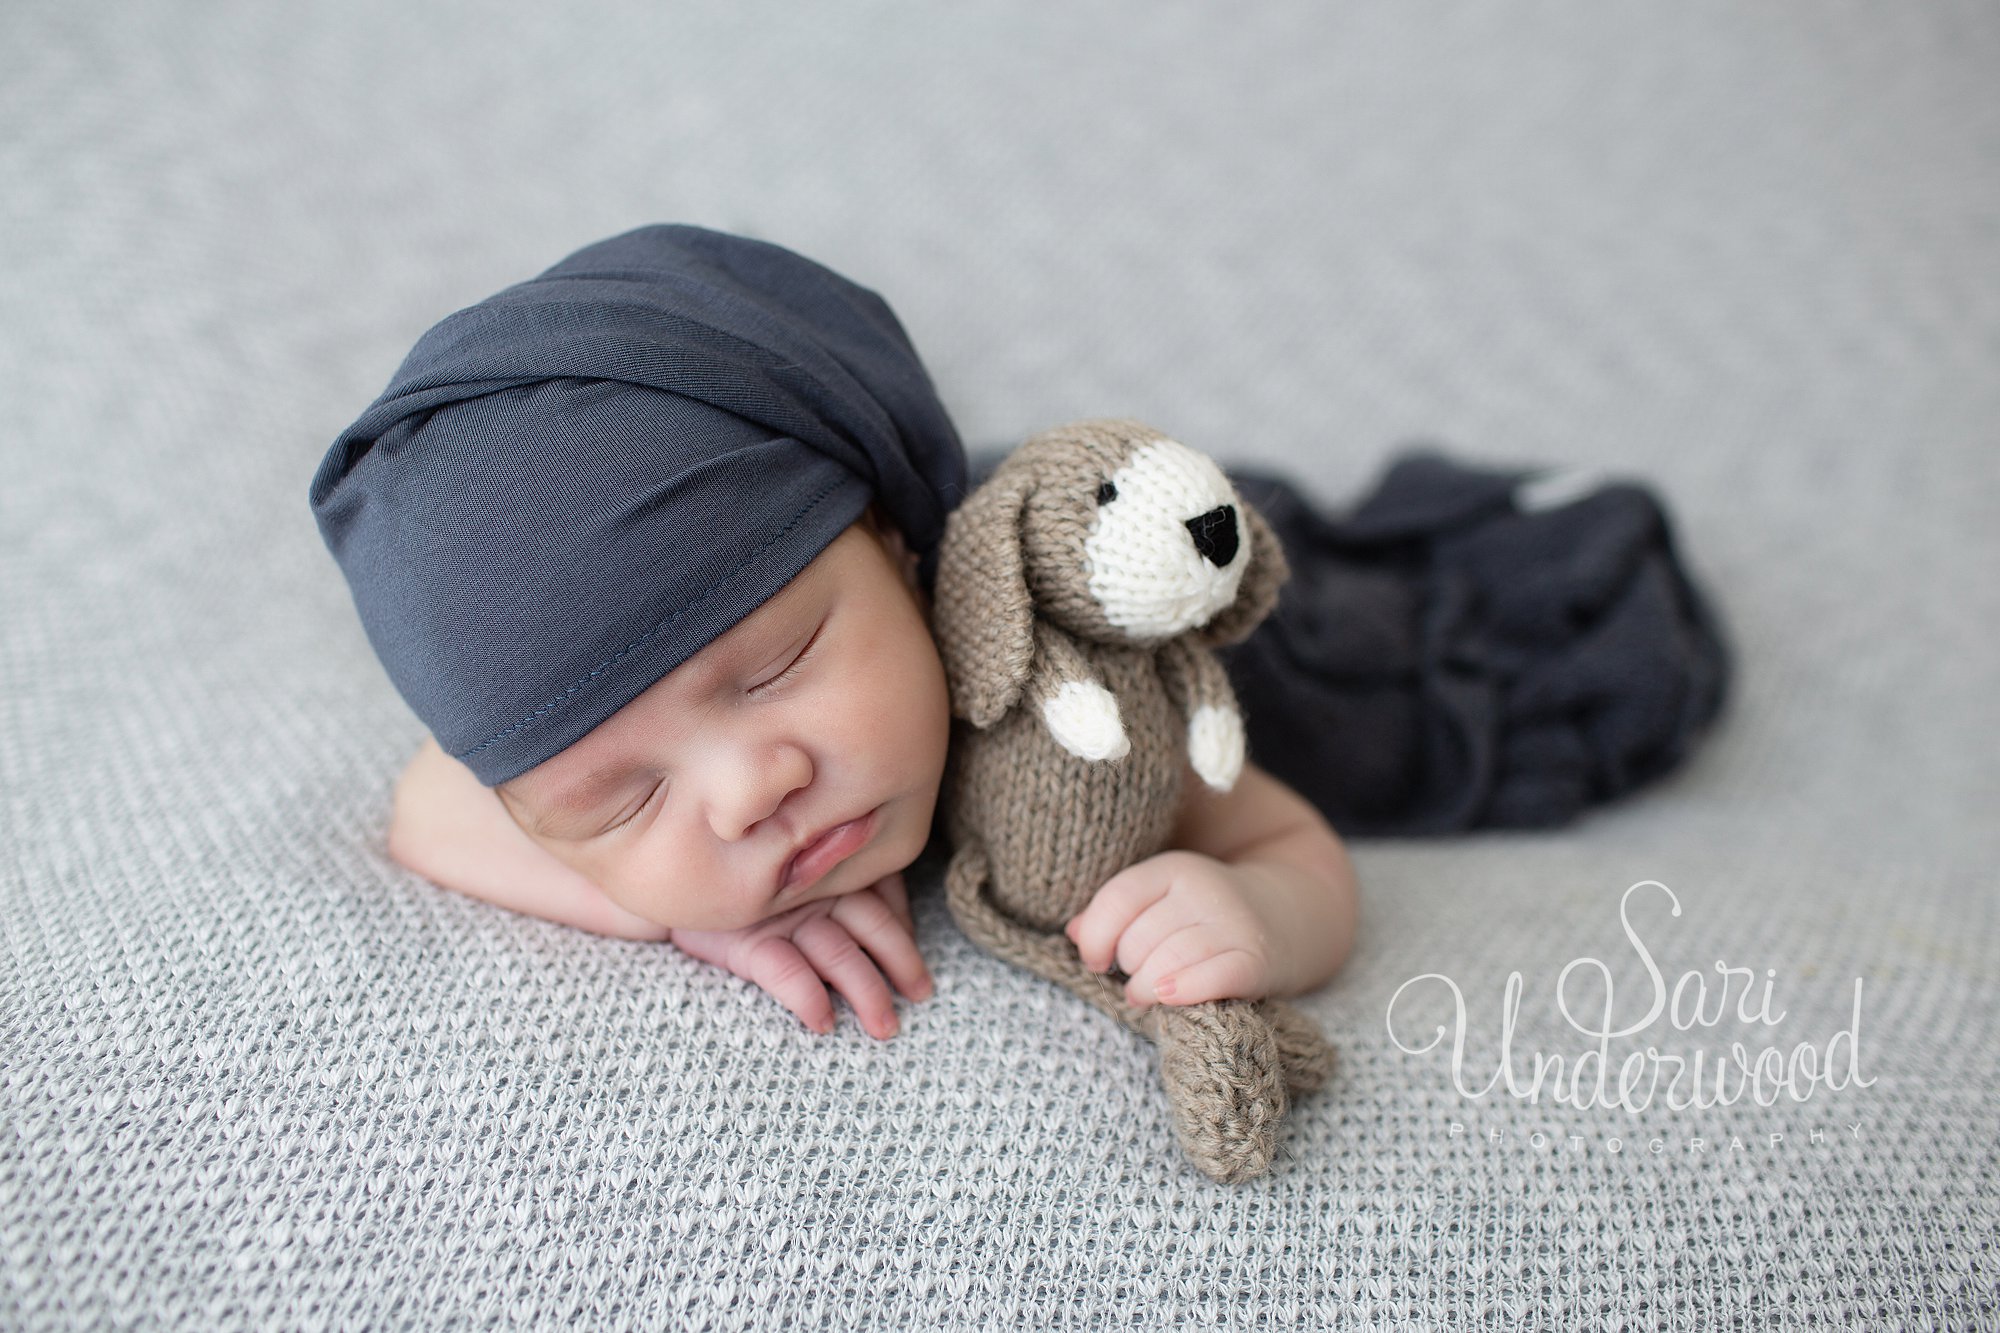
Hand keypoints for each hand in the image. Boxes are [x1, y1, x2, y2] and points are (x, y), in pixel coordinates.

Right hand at [668, 872, 932, 1039]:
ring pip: (838, 953)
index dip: (904, 931)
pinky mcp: (747, 942)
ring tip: (884, 1026)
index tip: (916, 968)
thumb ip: (842, 882)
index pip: (884, 896)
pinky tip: (823, 1023)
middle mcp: (812, 888)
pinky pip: (785, 972)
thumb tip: (899, 919)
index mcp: (830, 869)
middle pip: (871, 923)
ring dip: (866, 991)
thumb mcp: (797, 875)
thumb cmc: (741, 879)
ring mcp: (781, 916)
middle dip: (901, 963)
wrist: (673, 877)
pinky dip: (808, 998)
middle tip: (921, 997)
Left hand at [1064, 850, 1276, 1006]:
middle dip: (1125, 967)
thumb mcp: (1160, 902)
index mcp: (1172, 869)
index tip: (1095, 960)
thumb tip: (1073, 932)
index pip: (1118, 898)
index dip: (1095, 937)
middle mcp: (1204, 888)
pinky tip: (1168, 997)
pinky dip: (1184, 991)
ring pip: (1168, 960)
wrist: (1285, 918)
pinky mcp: (1255, 959)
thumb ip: (1114, 914)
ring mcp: (1233, 923)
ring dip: (1145, 987)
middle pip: (1139, 938)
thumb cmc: (1202, 918)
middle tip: (1132, 979)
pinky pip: (1212, 977)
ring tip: (1144, 994)